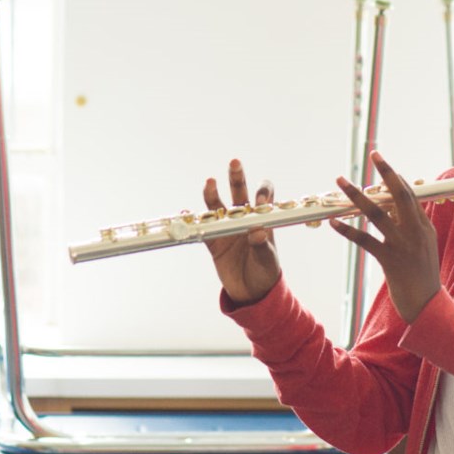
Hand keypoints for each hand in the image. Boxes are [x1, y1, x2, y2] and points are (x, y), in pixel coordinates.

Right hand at [202, 159, 280, 304]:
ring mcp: (227, 228)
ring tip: (210, 182)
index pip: (264, 198)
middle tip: (235, 163)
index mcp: (262, 220)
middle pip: (239, 193)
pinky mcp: (213, 242)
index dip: (263, 193)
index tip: (260, 199)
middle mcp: (243, 219)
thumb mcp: (267, 260)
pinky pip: (200, 229)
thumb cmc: (265, 271)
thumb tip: (257, 233)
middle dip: (237, 177)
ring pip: (217, 206)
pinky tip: (185, 214)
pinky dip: (192, 221)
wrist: (251, 291)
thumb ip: (262, 246)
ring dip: (213, 194)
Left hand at [330, 151, 440, 322]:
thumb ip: (411, 228)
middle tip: (373, 154)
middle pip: (399, 195)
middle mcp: (416, 232)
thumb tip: (394, 211)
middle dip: (386, 173)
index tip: (381, 162)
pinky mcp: (390, 260)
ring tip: (341, 181)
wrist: (428, 306)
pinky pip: (365, 241)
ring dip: (356, 196)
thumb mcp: (423, 249)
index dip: (395, 177)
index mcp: (424, 227)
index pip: (410, 194)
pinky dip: (348, 230)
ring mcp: (403, 245)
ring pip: (377, 213)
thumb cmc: (423, 278)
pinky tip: (333, 223)